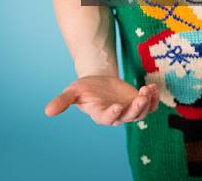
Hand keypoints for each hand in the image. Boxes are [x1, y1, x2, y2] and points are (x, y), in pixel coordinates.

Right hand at [44, 75, 158, 125]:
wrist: (97, 82)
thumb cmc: (84, 89)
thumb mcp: (72, 92)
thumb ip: (62, 101)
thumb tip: (47, 111)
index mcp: (101, 114)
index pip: (109, 118)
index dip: (114, 114)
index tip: (118, 106)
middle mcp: (117, 115)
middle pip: (129, 116)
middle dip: (136, 108)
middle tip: (141, 96)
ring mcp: (128, 109)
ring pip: (142, 112)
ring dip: (147, 102)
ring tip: (148, 88)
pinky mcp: (136, 102)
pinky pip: (149, 104)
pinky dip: (153, 98)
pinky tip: (154, 87)